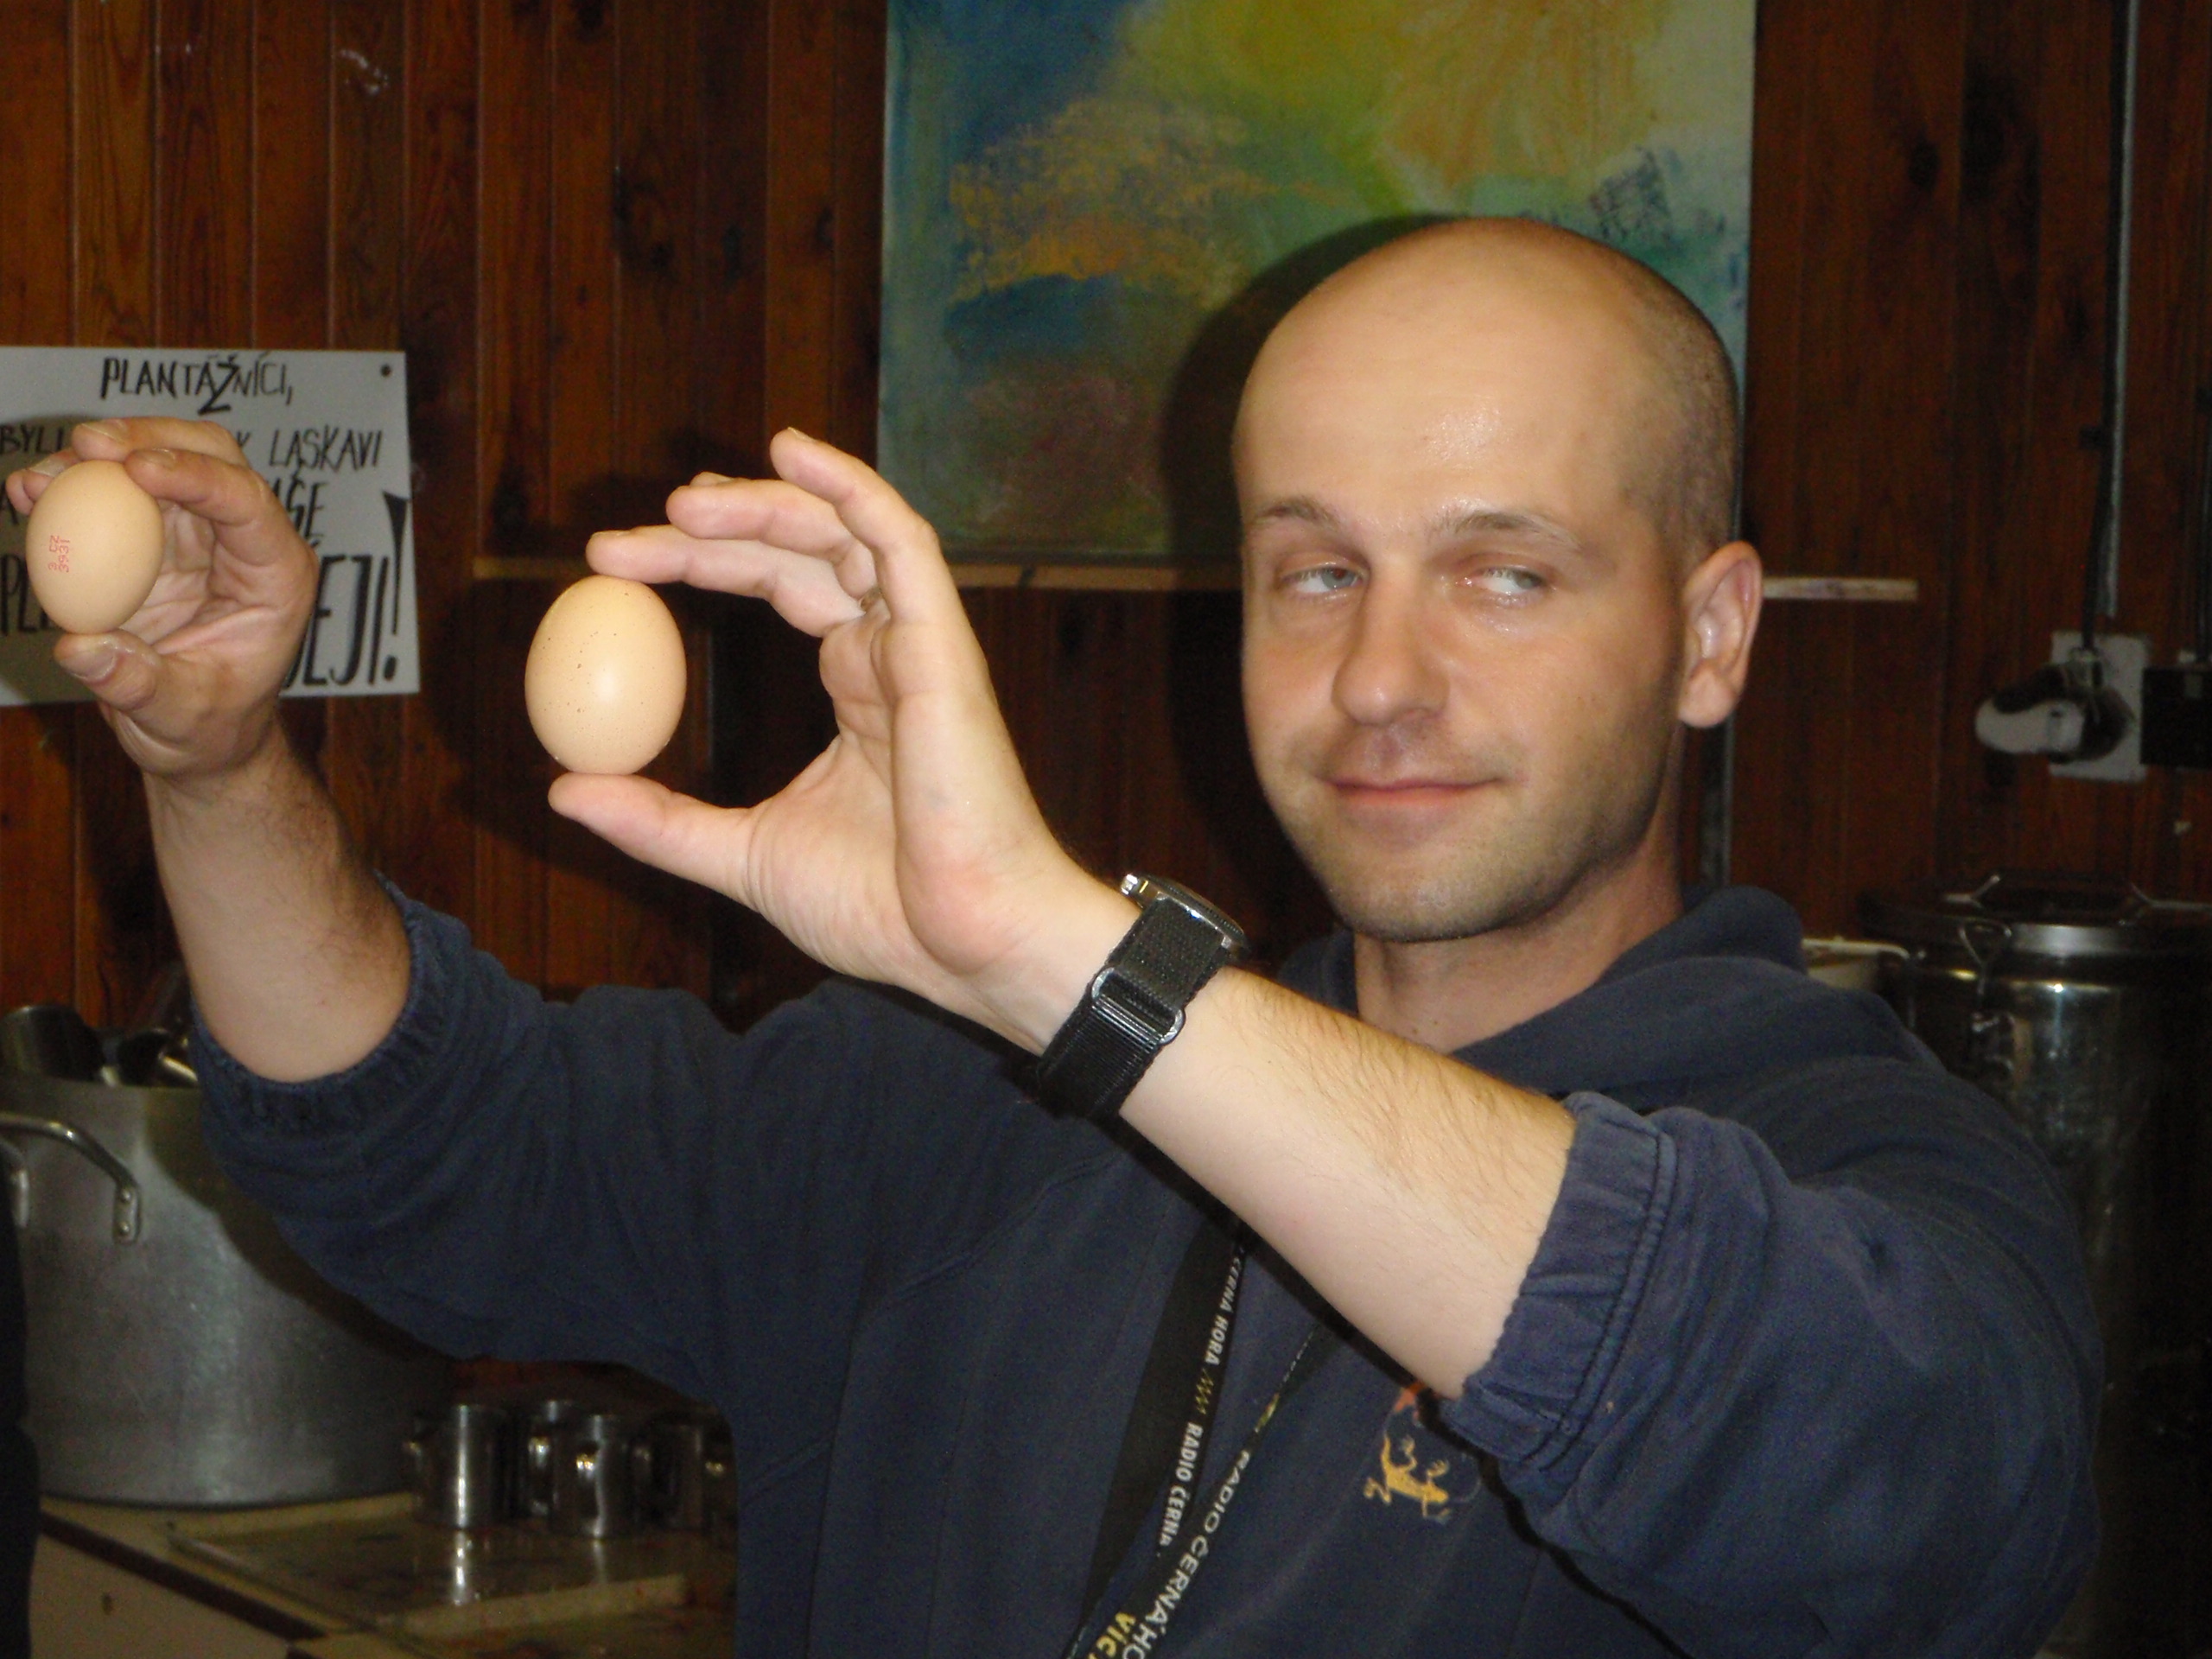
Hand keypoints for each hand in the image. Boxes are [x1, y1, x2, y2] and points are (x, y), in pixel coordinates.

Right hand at [4, 419, 315, 789]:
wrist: (194, 736)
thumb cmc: (206, 728)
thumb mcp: (177, 718)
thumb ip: (135, 684)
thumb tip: (81, 648)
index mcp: (276, 578)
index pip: (248, 503)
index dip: (197, 475)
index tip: (136, 469)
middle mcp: (243, 543)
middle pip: (211, 455)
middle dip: (150, 438)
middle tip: (86, 443)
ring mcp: (199, 535)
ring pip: (158, 462)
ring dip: (101, 456)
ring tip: (41, 476)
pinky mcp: (154, 539)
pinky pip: (115, 495)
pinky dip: (74, 484)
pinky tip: (28, 491)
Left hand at [558, 429, 1130, 1044]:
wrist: (966, 942)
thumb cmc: (883, 910)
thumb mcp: (742, 853)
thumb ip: (660, 819)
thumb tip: (565, 790)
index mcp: (858, 688)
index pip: (776, 588)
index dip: (699, 565)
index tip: (609, 569)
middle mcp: (889, 650)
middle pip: (797, 550)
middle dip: (707, 532)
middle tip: (615, 544)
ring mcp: (920, 641)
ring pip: (841, 530)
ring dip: (760, 506)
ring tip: (679, 506)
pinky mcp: (943, 641)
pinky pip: (899, 538)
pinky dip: (848, 485)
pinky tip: (788, 450)